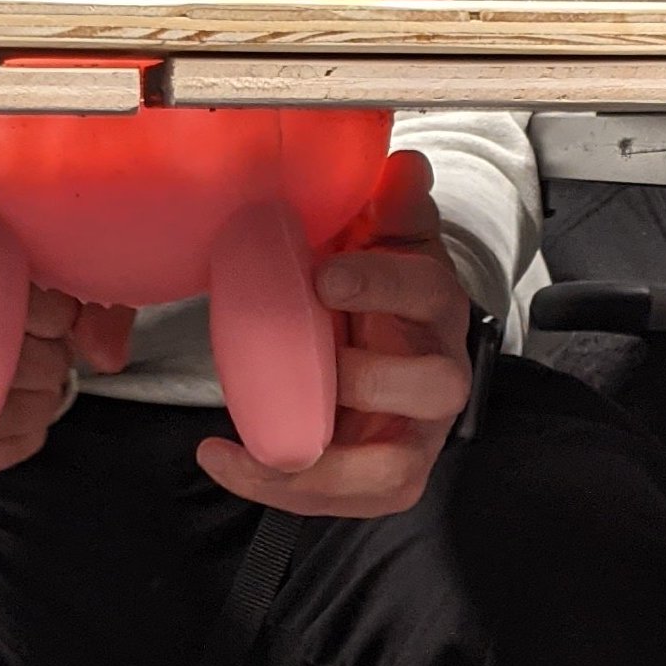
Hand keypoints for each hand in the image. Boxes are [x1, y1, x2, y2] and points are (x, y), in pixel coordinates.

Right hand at [0, 210, 134, 473]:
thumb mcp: (19, 248)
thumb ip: (74, 283)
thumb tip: (105, 355)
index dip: (43, 302)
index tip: (64, 306)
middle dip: (46, 354)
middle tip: (58, 346)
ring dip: (38, 399)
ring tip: (50, 381)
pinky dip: (16, 440)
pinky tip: (32, 421)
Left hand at [197, 151, 473, 518]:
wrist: (386, 340)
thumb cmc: (378, 288)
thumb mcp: (385, 240)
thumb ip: (391, 206)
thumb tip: (402, 165)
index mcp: (437, 305)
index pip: (429, 291)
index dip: (382, 284)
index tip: (325, 276)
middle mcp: (440, 373)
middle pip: (437, 386)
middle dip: (369, 377)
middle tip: (306, 365)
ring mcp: (416, 434)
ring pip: (395, 468)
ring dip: (326, 465)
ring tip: (256, 447)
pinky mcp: (388, 474)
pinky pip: (350, 500)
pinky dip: (285, 490)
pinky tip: (225, 458)